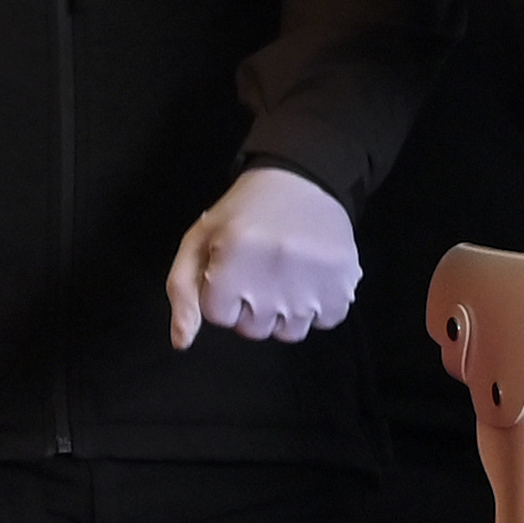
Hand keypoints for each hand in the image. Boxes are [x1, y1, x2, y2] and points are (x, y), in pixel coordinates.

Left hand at [164, 165, 361, 348]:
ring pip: (289, 332)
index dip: (223, 293)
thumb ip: (182, 291)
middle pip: (253, 329)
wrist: (301, 180)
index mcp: (231, 262)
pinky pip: (325, 321)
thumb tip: (182, 342)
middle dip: (252, 305)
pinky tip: (311, 278)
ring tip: (286, 274)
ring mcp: (309, 286)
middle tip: (260, 268)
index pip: (219, 316)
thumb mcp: (199, 240)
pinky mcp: (342, 284)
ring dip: (286, 311)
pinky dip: (319, 307)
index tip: (233, 267)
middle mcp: (271, 279)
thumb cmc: (243, 213)